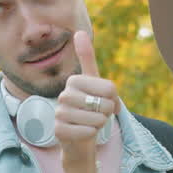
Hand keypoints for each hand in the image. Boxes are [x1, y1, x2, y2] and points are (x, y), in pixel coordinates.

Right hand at [55, 30, 119, 166]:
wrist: (80, 140)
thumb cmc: (90, 109)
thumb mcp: (95, 85)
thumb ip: (89, 60)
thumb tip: (79, 32)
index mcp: (74, 81)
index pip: (110, 89)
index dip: (114, 100)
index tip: (106, 103)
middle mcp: (64, 95)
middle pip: (104, 104)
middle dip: (107, 113)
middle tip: (99, 116)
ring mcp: (59, 113)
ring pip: (96, 119)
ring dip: (100, 125)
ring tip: (92, 124)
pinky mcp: (58, 131)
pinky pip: (87, 132)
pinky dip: (91, 135)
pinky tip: (84, 134)